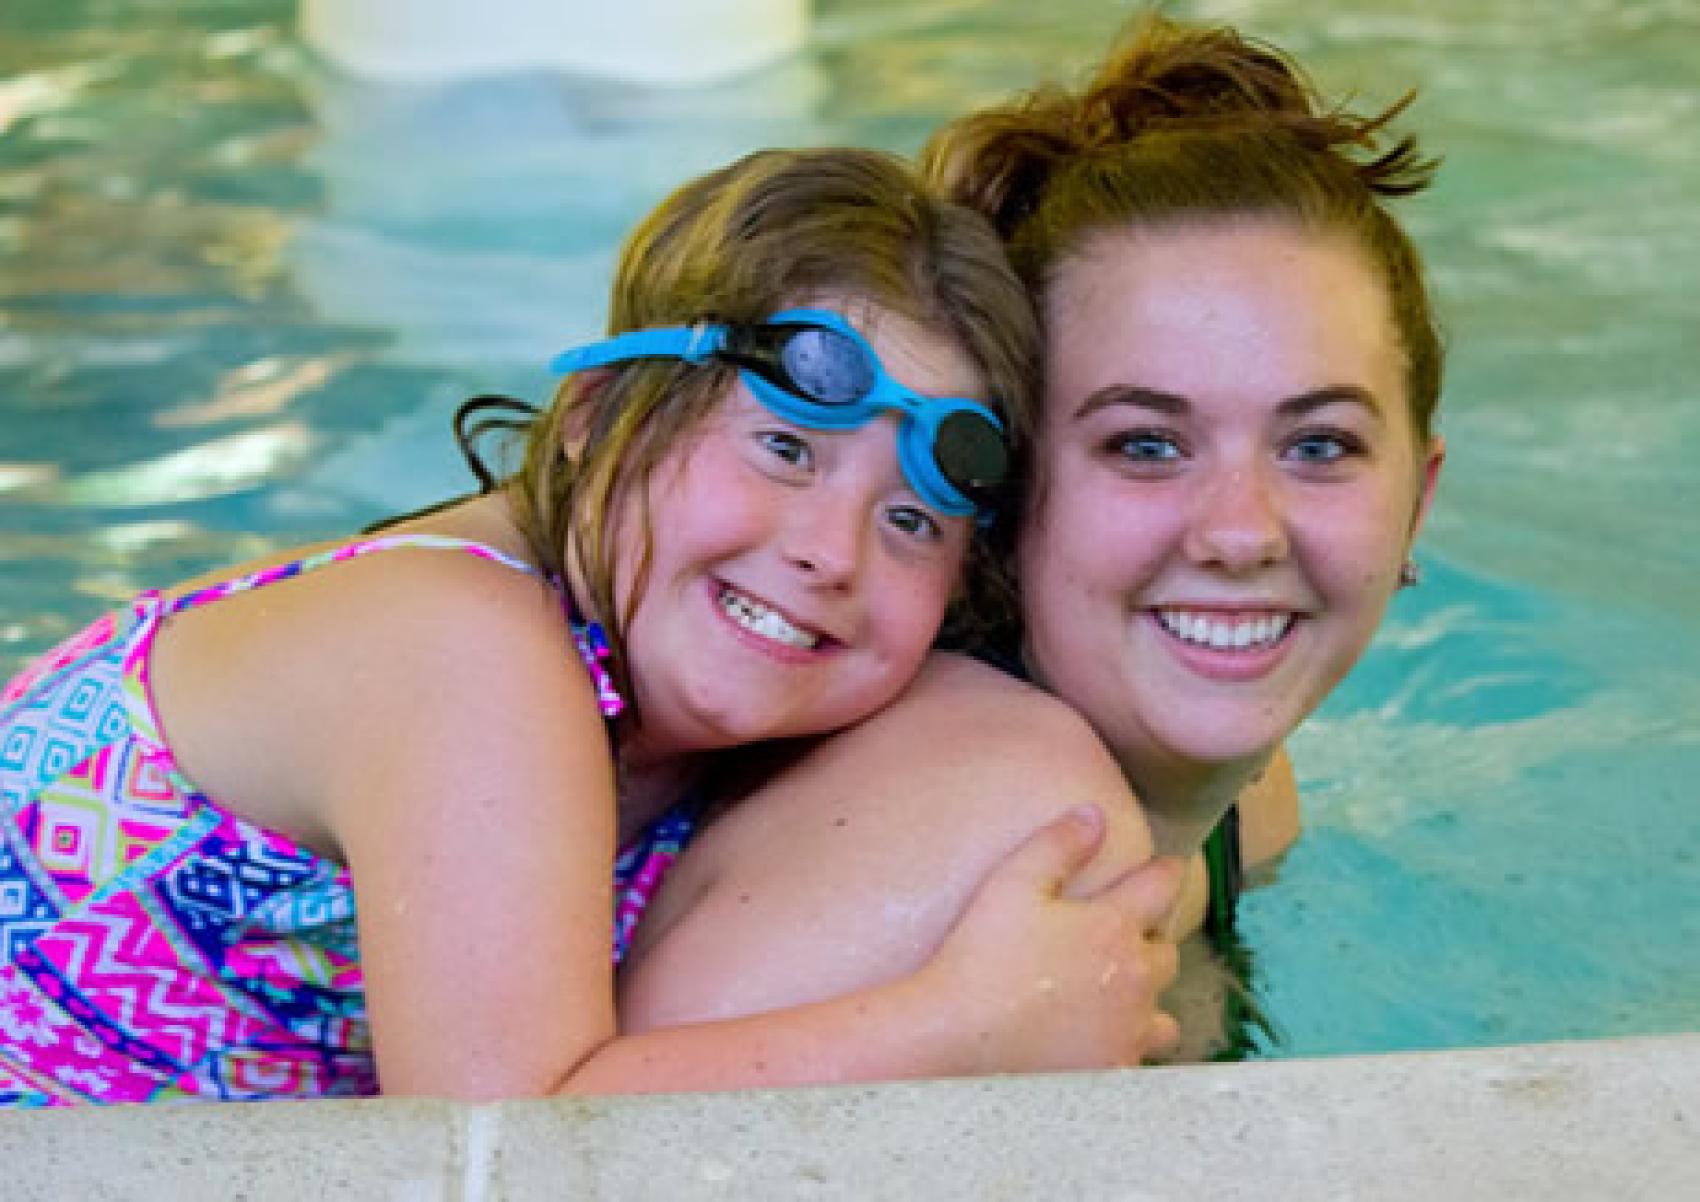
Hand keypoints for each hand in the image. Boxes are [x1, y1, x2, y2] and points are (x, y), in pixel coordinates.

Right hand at [923, 805, 1182, 1072]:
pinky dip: (1125, 1046)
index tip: (1167, 865)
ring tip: (1122, 998)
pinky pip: (1137, 1057)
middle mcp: (1134, 980)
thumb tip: (1093, 813)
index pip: (1163, 887)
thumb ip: (1058, 845)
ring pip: (1162, 1016)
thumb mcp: (1013, 884)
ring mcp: (1127, 1032)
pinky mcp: (1111, 1072)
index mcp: (1115, 927)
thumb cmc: (981, 957)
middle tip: (1130, 935)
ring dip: (1147, 1001)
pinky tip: (1100, 1042)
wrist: (959, 1038)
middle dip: (1152, 939)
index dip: (1167, 870)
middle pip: (1167, 954)